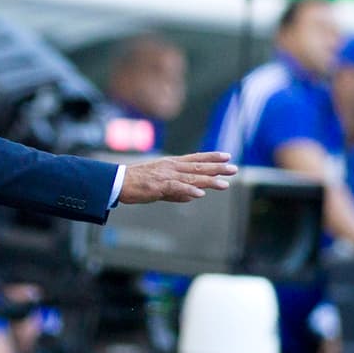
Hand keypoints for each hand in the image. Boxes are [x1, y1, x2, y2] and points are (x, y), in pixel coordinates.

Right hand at [119, 152, 236, 203]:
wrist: (119, 182)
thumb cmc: (138, 183)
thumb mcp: (161, 185)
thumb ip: (178, 191)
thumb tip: (192, 197)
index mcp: (172, 164)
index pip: (196, 159)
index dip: (212, 157)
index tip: (227, 156)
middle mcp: (172, 167)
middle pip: (199, 167)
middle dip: (218, 168)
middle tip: (234, 169)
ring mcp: (166, 175)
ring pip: (192, 178)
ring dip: (209, 181)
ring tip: (224, 184)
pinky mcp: (159, 186)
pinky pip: (177, 188)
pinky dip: (189, 191)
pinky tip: (200, 194)